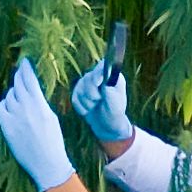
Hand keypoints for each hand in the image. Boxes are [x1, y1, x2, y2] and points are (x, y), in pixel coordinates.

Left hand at [0, 57, 74, 190]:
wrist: (47, 163)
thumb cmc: (53, 140)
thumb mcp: (51, 117)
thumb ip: (40, 102)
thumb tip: (30, 90)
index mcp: (40, 105)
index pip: (30, 80)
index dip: (26, 69)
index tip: (24, 62)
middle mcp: (26, 109)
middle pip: (17, 85)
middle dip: (18, 77)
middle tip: (19, 73)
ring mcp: (15, 118)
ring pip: (9, 96)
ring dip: (13, 94)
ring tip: (19, 98)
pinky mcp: (7, 127)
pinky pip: (1, 109)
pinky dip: (5, 106)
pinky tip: (10, 109)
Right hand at [69, 24, 131, 157]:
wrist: (107, 125)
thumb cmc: (115, 112)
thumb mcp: (116, 102)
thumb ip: (111, 91)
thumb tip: (105, 80)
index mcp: (110, 75)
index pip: (103, 66)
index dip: (98, 72)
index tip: (99, 80)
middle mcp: (98, 77)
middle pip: (88, 78)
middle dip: (91, 92)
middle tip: (98, 100)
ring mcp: (87, 84)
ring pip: (80, 89)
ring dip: (87, 101)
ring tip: (95, 107)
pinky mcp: (78, 93)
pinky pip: (75, 97)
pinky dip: (81, 106)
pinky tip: (88, 110)